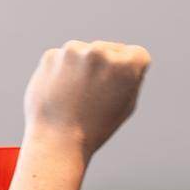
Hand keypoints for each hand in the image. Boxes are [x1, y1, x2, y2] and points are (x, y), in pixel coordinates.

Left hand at [23, 40, 150, 159]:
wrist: (57, 138)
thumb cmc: (96, 127)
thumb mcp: (127, 104)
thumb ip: (130, 76)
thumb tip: (123, 57)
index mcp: (126, 65)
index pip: (137, 54)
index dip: (130, 73)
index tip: (118, 89)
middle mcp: (101, 52)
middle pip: (111, 50)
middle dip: (106, 67)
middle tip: (95, 96)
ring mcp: (73, 51)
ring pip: (86, 52)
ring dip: (84, 67)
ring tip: (78, 96)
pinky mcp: (51, 55)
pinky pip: (64, 59)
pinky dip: (64, 72)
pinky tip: (62, 93)